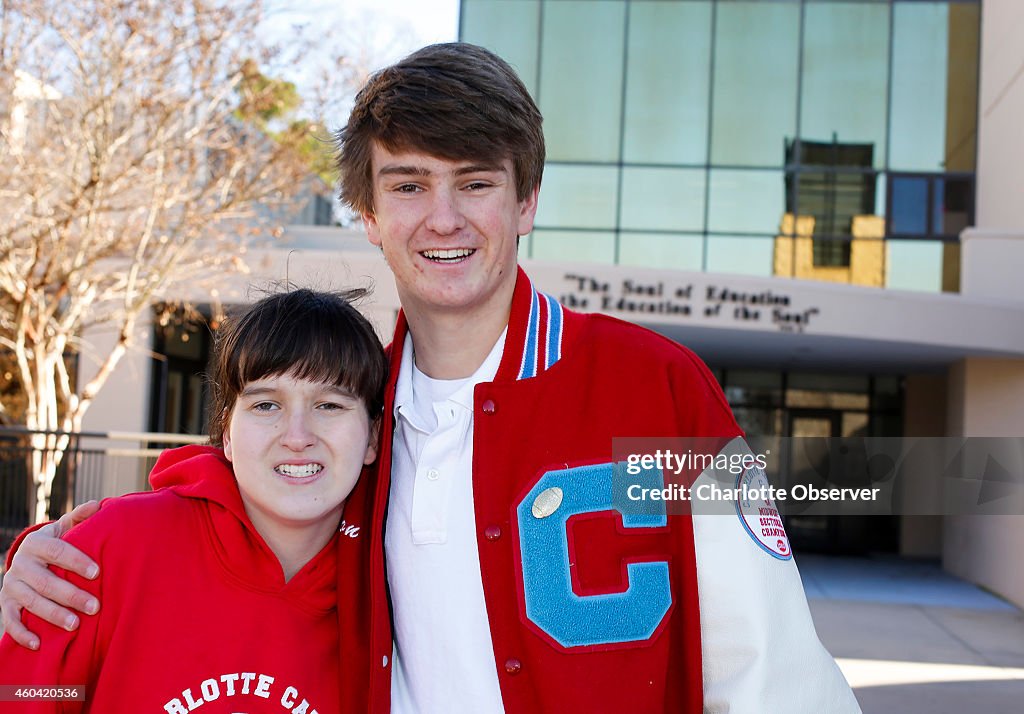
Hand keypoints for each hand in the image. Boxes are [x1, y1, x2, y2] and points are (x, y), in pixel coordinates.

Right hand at [0, 501, 101, 648]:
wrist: (28, 560)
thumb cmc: (56, 545)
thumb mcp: (64, 529)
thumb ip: (79, 518)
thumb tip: (97, 505)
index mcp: (37, 543)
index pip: (57, 551)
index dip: (76, 561)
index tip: (97, 572)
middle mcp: (20, 564)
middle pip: (46, 582)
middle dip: (71, 595)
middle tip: (95, 607)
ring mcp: (11, 586)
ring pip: (32, 602)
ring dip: (53, 615)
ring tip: (76, 625)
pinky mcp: (5, 605)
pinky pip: (11, 621)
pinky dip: (22, 634)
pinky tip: (39, 644)